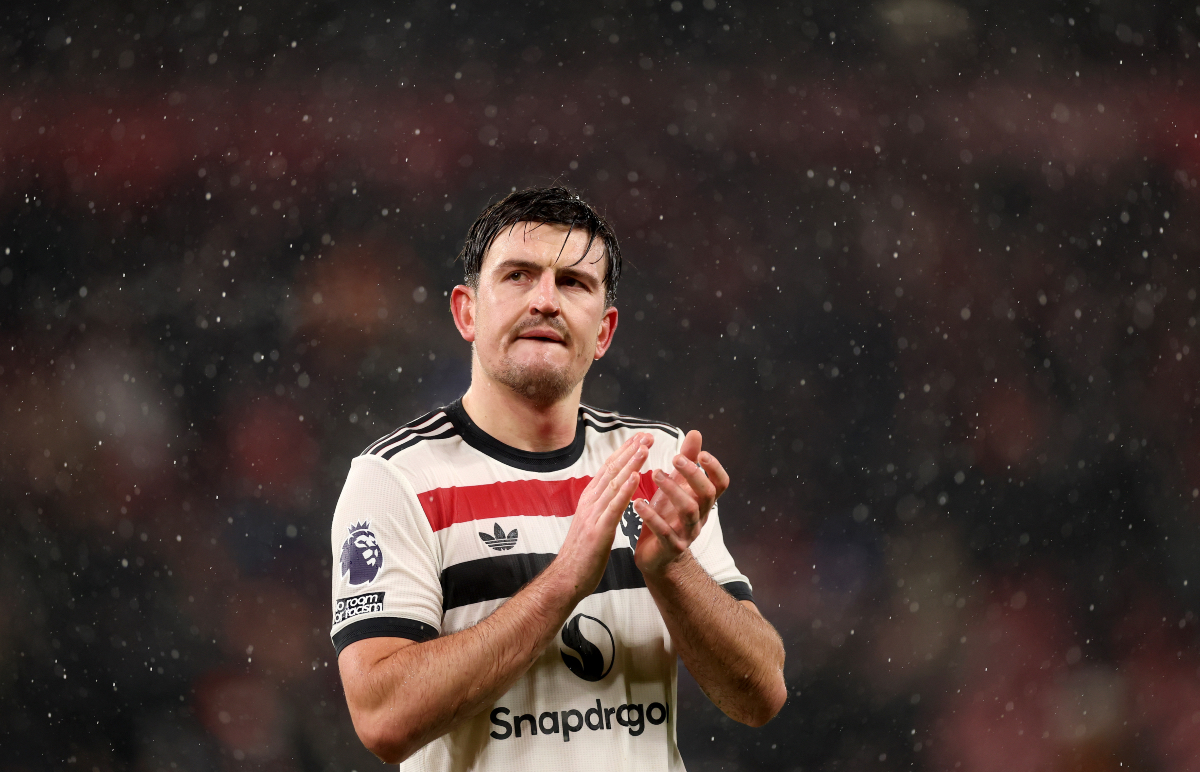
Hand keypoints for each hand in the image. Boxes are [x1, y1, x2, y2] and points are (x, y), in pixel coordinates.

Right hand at [553, 432, 652, 600]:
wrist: (567, 578)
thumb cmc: (582, 554)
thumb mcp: (591, 523)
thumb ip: (600, 506)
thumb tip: (612, 492)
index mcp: (589, 499)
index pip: (608, 469)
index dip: (624, 452)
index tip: (640, 438)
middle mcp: (590, 502)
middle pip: (611, 471)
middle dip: (630, 451)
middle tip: (648, 435)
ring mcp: (592, 515)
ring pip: (613, 484)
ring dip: (630, 464)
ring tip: (645, 448)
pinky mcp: (598, 531)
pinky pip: (614, 507)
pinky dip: (624, 490)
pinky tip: (635, 477)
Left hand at [632, 430, 728, 575]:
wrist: (657, 557)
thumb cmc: (667, 515)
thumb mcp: (676, 487)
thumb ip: (687, 461)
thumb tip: (696, 433)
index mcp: (703, 502)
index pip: (720, 484)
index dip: (715, 469)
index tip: (702, 453)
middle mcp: (700, 517)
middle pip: (706, 495)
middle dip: (693, 475)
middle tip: (675, 458)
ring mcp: (687, 534)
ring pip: (687, 511)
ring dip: (672, 490)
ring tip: (655, 473)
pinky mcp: (671, 547)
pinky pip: (664, 531)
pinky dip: (651, 516)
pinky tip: (638, 502)